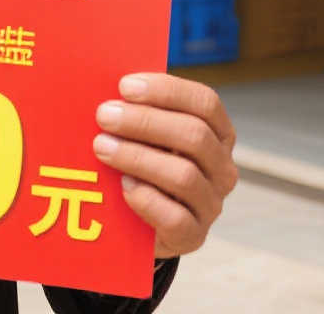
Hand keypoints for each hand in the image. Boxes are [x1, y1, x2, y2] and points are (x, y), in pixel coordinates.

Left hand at [92, 73, 237, 258]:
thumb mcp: (145, 136)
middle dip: (144, 121)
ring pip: (184, 175)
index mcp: (217, 134)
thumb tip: (109, 91)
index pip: (205, 102)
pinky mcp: (193, 236)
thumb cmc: (141, 165)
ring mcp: (211, 204)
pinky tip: (123, 186)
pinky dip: (146, 199)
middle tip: (104, 116)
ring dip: (137, 157)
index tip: (125, 86)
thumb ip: (137, 111)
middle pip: (194, 135)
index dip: (166, 90)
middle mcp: (222, 168)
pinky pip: (175, 217)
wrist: (139, 226)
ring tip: (102, 148)